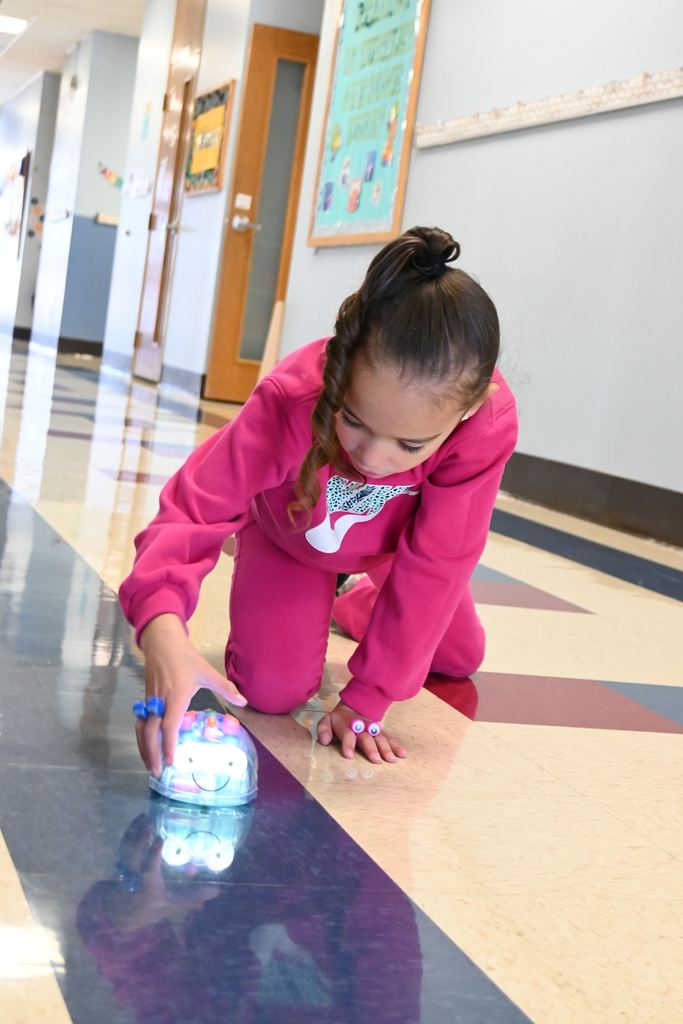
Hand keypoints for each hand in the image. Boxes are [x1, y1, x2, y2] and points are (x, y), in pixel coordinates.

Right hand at [137, 614, 246, 775]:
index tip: (171, 762)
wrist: (162, 643)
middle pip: (150, 732)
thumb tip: (244, 701)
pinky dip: (141, 737)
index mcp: (176, 697)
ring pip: (141, 728)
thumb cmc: (186, 658)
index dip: (169, 745)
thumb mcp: (207, 672)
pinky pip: (140, 722)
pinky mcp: (145, 699)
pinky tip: (146, 747)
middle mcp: (160, 702)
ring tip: (149, 765)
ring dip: (143, 748)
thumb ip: (225, 688)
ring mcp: (150, 701)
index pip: (169, 726)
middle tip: (157, 772)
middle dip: (152, 753)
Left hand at [316, 701, 406, 763]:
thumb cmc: (338, 721)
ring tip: (391, 759)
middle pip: (366, 737)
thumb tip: (325, 741)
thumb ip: (323, 730)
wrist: (353, 708)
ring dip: (386, 748)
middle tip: (375, 760)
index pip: (347, 734)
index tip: (349, 755)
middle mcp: (361, 727)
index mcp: (346, 725)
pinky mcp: (380, 732)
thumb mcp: (326, 722)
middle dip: (371, 748)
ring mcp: (372, 729)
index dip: (348, 744)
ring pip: (379, 738)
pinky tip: (402, 754)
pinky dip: (396, 746)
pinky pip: (389, 738)